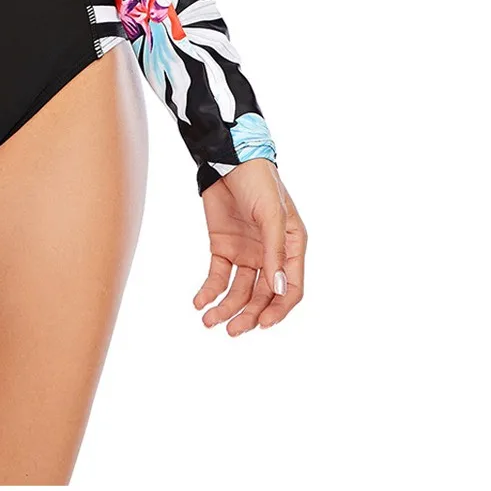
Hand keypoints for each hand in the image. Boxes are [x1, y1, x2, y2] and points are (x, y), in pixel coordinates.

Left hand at [194, 159, 305, 334]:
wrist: (228, 159)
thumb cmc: (259, 181)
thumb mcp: (272, 214)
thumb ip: (275, 252)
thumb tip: (278, 290)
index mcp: (291, 248)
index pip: (291, 289)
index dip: (279, 310)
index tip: (263, 324)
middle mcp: (270, 255)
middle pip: (262, 296)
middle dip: (249, 315)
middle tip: (232, 330)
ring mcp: (247, 252)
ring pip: (239, 291)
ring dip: (226, 308)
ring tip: (209, 320)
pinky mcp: (223, 247)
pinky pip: (218, 276)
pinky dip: (209, 290)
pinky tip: (200, 302)